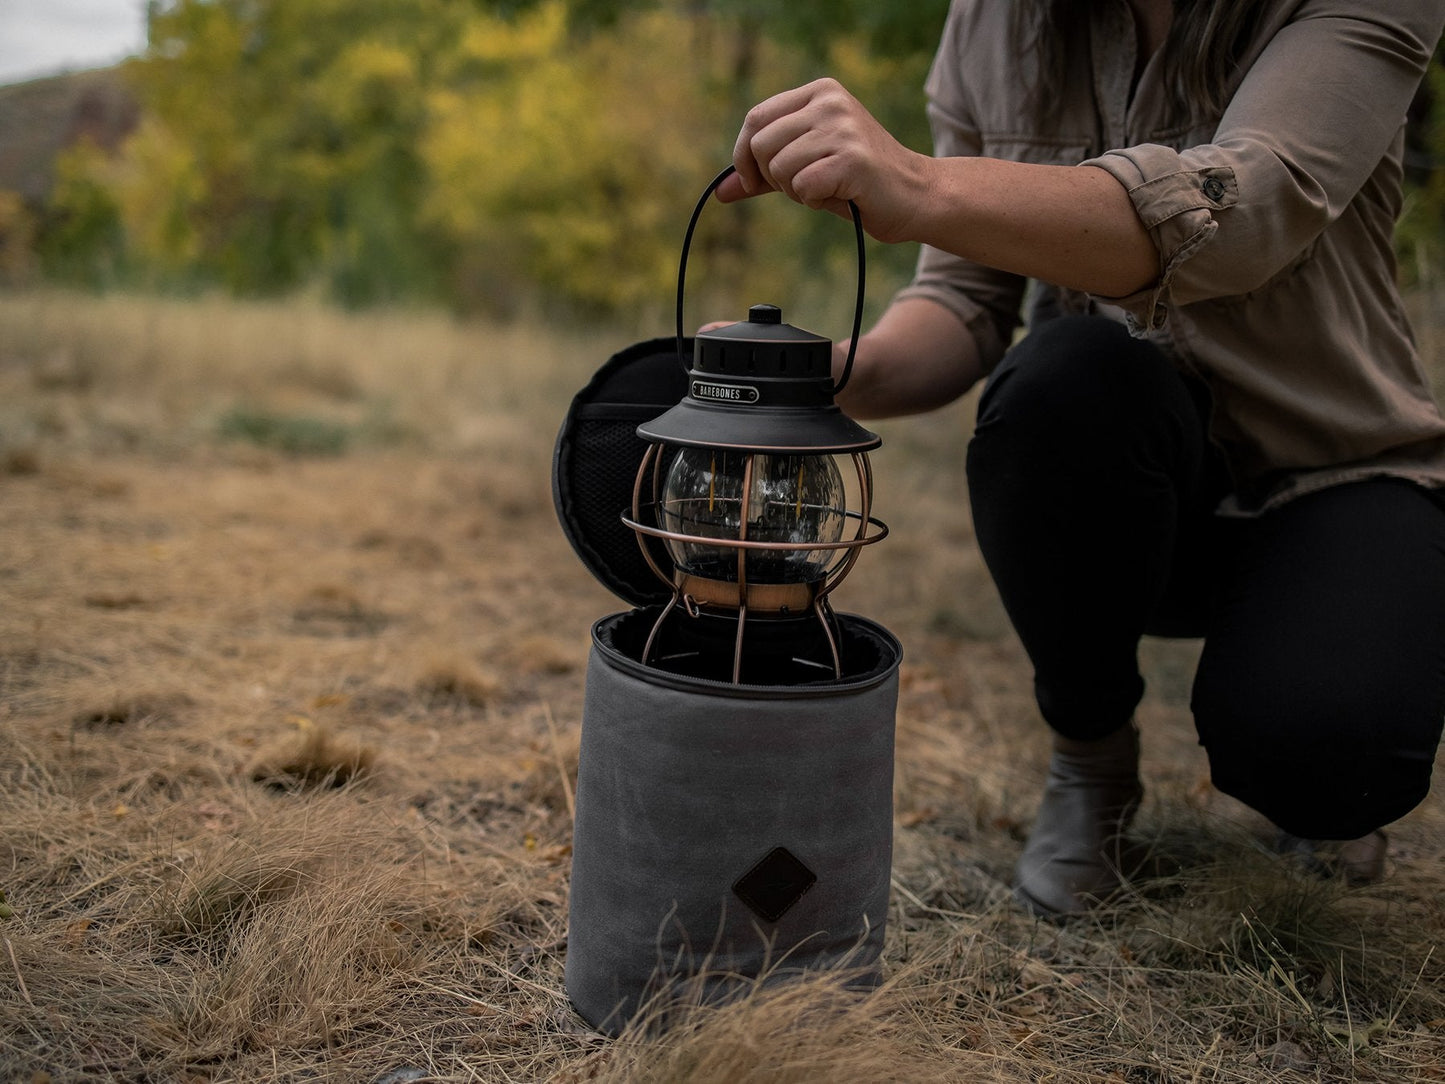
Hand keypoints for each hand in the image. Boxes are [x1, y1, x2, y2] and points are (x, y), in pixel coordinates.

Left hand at [717, 79, 931, 243]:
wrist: (915, 195)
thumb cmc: (857, 182)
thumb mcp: (806, 168)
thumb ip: (764, 175)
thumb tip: (721, 192)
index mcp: (820, 93)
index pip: (756, 118)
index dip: (743, 157)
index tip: (753, 182)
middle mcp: (830, 103)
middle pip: (760, 143)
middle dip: (770, 177)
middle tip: (801, 187)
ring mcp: (842, 128)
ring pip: (779, 167)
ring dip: (796, 191)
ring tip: (827, 188)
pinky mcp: (852, 159)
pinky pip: (803, 187)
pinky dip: (814, 201)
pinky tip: (840, 195)